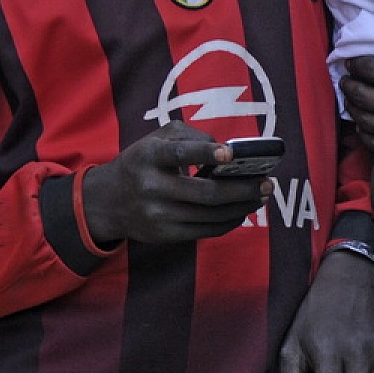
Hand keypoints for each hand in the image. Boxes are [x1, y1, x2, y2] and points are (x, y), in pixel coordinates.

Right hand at [80, 122, 272, 246]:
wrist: (106, 201)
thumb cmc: (141, 162)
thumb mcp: (156, 139)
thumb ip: (190, 137)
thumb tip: (226, 151)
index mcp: (149, 156)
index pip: (179, 153)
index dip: (205, 153)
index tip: (231, 154)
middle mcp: (151, 187)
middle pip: (205, 193)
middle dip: (242, 189)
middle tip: (267, 183)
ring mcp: (157, 214)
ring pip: (210, 215)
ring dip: (242, 207)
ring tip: (261, 196)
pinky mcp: (163, 235)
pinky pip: (204, 231)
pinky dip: (228, 222)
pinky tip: (242, 212)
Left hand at [339, 56, 373, 153]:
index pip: (370, 69)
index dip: (357, 64)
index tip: (350, 62)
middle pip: (361, 94)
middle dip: (350, 86)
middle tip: (345, 80)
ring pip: (362, 118)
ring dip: (353, 108)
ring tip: (348, 100)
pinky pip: (370, 139)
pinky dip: (362, 132)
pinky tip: (359, 127)